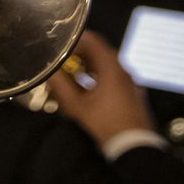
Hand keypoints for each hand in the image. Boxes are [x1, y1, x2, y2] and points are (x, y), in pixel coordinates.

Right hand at [47, 31, 154, 146]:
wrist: (134, 144)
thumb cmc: (105, 122)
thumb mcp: (78, 105)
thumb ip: (61, 86)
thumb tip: (50, 72)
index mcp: (112, 68)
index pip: (94, 41)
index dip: (77, 39)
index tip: (63, 44)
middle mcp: (124, 71)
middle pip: (101, 52)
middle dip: (82, 53)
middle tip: (65, 57)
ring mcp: (130, 82)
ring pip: (108, 65)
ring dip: (90, 65)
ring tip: (74, 71)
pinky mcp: (133, 92)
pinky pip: (114, 76)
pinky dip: (100, 75)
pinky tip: (89, 86)